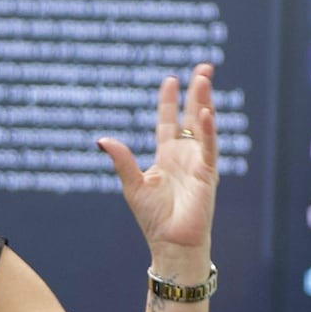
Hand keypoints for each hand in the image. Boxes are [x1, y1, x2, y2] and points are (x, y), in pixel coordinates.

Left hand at [97, 62, 218, 262]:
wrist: (170, 244)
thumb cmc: (153, 218)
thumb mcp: (132, 184)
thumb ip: (121, 160)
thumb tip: (101, 139)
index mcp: (167, 157)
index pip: (169, 122)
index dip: (169, 101)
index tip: (170, 79)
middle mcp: (185, 155)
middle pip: (191, 116)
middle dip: (197, 92)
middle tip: (203, 68)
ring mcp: (198, 163)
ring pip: (203, 126)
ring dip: (204, 101)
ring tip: (204, 78)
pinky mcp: (207, 174)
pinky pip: (209, 148)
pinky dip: (208, 131)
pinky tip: (206, 113)